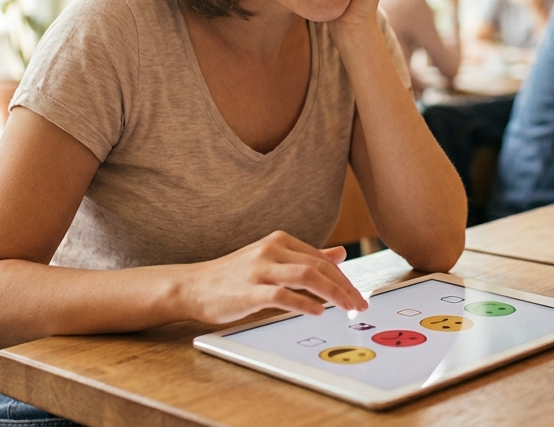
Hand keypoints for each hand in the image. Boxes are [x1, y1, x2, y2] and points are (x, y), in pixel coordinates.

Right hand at [180, 231, 369, 324]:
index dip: (344, 278)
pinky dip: (304, 304)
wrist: (193, 286)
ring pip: (306, 276)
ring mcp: (259, 270)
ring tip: (347, 309)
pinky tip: (317, 312)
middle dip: (344, 287)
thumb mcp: (272, 260)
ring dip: (333, 294)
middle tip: (359, 304)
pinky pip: (283, 295)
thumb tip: (340, 254)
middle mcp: (271, 250)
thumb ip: (305, 258)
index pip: (321, 259)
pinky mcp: (249, 291)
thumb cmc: (234, 276)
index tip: (357, 295)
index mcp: (279, 241)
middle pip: (318, 267)